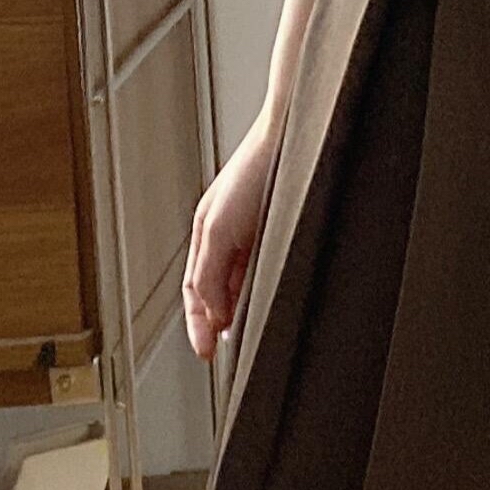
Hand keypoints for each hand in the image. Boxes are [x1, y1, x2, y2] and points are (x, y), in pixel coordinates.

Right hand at [182, 119, 282, 361]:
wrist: (294, 136)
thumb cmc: (255, 171)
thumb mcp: (219, 230)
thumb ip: (210, 274)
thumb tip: (212, 314)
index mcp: (207, 233)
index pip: (196, 291)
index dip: (198, 323)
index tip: (205, 354)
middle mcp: (228, 234)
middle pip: (216, 290)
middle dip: (217, 320)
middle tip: (224, 351)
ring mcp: (255, 232)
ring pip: (241, 283)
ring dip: (239, 309)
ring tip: (245, 337)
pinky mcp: (280, 229)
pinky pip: (264, 270)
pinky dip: (260, 291)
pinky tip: (270, 304)